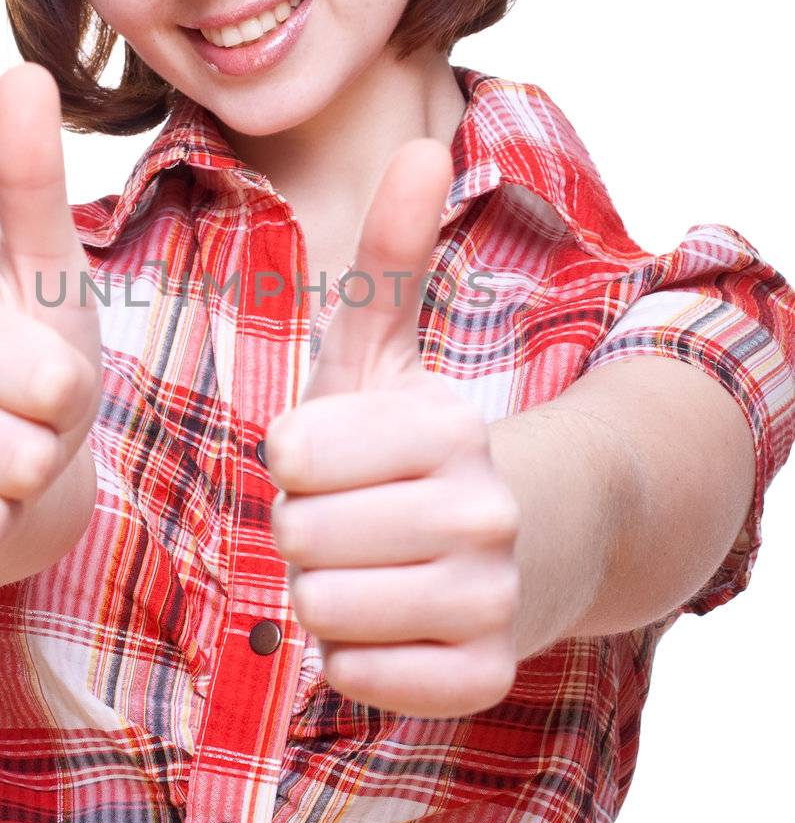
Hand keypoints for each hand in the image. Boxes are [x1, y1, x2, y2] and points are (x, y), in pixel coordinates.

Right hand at [0, 63, 102, 596]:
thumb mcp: (51, 284)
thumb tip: (19, 68)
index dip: (72, 410)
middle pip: (17, 463)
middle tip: (16, 443)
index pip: (54, 394)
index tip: (43, 394)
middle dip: (39, 466)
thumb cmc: (32, 376)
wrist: (0, 477)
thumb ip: (33, 184)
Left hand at [265, 139, 521, 717]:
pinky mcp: (480, 678)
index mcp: (447, 426)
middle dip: (303, 526)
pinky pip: (352, 676)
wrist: (534, 541)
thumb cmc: (424, 446)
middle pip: (297, 534)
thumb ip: (391, 257)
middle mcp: (482, 513)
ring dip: (324, 590)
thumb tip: (418, 144)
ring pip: (319, 609)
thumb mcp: (393, 353)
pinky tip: (391, 619)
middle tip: (349, 518)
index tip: (332, 457)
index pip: (289, 453)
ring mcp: (488, 602)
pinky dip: (353, 654)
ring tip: (369, 565)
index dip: (294, 458)